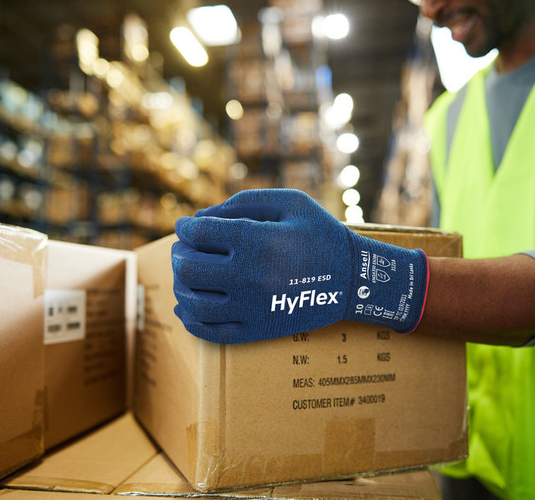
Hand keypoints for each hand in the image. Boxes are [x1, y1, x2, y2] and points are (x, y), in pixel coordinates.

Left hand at [171, 189, 428, 343]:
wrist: (354, 280)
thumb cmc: (320, 234)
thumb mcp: (288, 203)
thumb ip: (241, 203)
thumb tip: (198, 219)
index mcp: (258, 242)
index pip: (200, 234)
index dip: (186, 227)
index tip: (186, 226)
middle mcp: (250, 277)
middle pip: (190, 269)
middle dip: (180, 255)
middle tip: (184, 249)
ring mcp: (252, 308)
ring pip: (193, 302)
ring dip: (180, 285)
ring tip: (185, 275)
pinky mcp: (256, 331)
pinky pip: (210, 331)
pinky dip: (190, 319)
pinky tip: (186, 306)